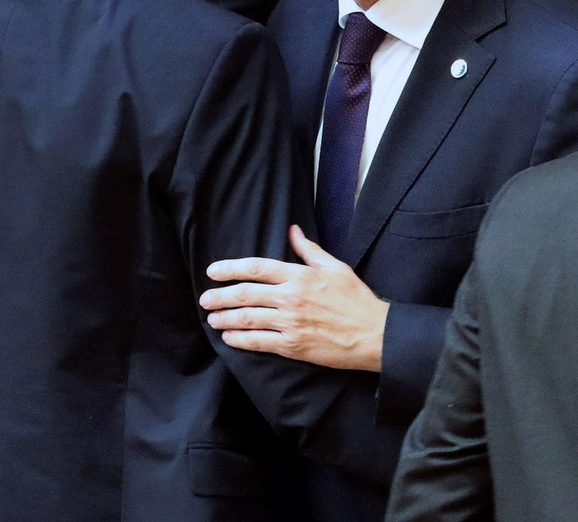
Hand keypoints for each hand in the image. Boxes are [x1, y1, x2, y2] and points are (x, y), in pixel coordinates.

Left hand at [200, 226, 388, 370]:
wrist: (373, 334)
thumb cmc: (356, 299)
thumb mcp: (335, 267)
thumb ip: (309, 250)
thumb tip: (292, 231)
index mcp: (300, 276)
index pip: (257, 268)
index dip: (231, 268)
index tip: (213, 271)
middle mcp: (291, 298)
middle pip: (245, 294)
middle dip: (220, 296)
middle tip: (205, 298)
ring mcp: (290, 323)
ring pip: (248, 319)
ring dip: (225, 318)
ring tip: (211, 318)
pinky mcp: (292, 346)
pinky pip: (259, 342)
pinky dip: (240, 339)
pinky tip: (229, 337)